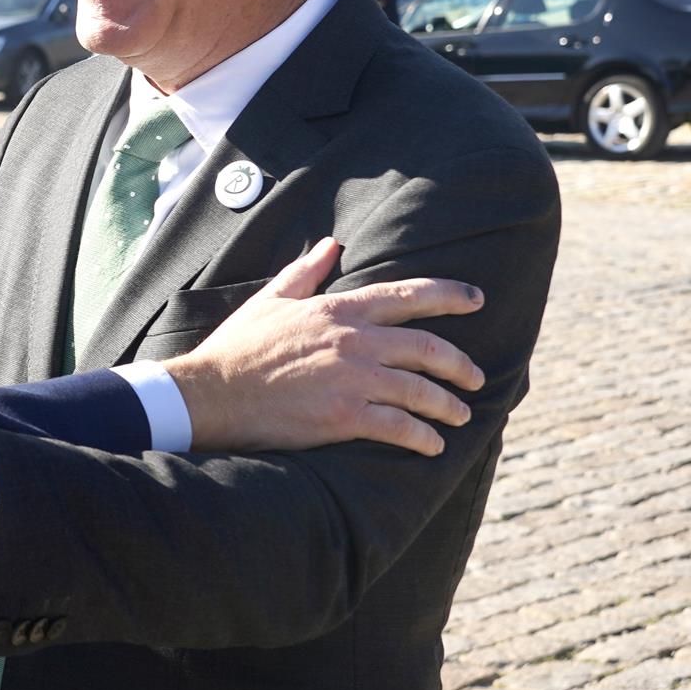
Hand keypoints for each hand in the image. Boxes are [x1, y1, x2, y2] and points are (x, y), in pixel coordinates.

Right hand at [163, 238, 485, 457]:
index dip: (449, 296)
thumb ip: (306, 271)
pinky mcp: (345, 417)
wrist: (213, 393)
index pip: (407, 295)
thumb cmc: (238, 347)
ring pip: (421, 390)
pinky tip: (432, 445)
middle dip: (461, 365)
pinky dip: (423, 438)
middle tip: (476, 378)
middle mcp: (354, 342)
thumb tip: (331, 244)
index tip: (477, 299)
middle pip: (428, 348)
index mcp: (338, 310)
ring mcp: (352, 381)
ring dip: (447, 405)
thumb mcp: (271, 299)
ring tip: (459, 415)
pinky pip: (400, 427)